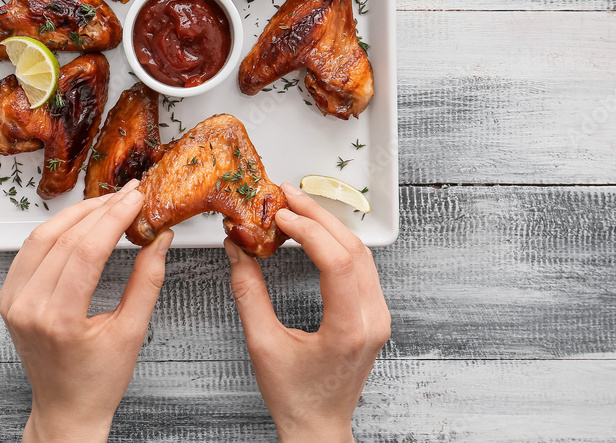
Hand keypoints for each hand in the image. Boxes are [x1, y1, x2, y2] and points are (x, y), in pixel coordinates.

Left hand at [0, 180, 173, 441]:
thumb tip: (160, 238)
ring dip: (76, 214)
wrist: (66, 409)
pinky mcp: (9, 298)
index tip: (135, 198)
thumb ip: (148, 280)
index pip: (86, 250)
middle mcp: (28, 307)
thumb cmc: (98, 382)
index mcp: (59, 320)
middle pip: (64, 238)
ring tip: (107, 202)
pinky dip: (55, 230)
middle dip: (99, 210)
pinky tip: (79, 222)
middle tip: (128, 194)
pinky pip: (29, 250)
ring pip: (42, 237)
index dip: (113, 217)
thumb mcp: (131, 332)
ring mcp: (13, 302)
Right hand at [224, 182, 390, 442]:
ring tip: (297, 207)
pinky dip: (337, 243)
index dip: (309, 231)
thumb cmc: (293, 396)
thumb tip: (237, 250)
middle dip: (318, 216)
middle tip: (287, 195)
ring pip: (362, 254)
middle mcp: (371, 320)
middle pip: (353, 250)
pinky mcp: (373, 315)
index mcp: (347, 330)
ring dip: (329, 226)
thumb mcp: (262, 343)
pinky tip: (315, 232)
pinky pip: (362, 267)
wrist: (318, 426)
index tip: (282, 214)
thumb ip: (248, 292)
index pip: (336, 263)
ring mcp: (378, 317)